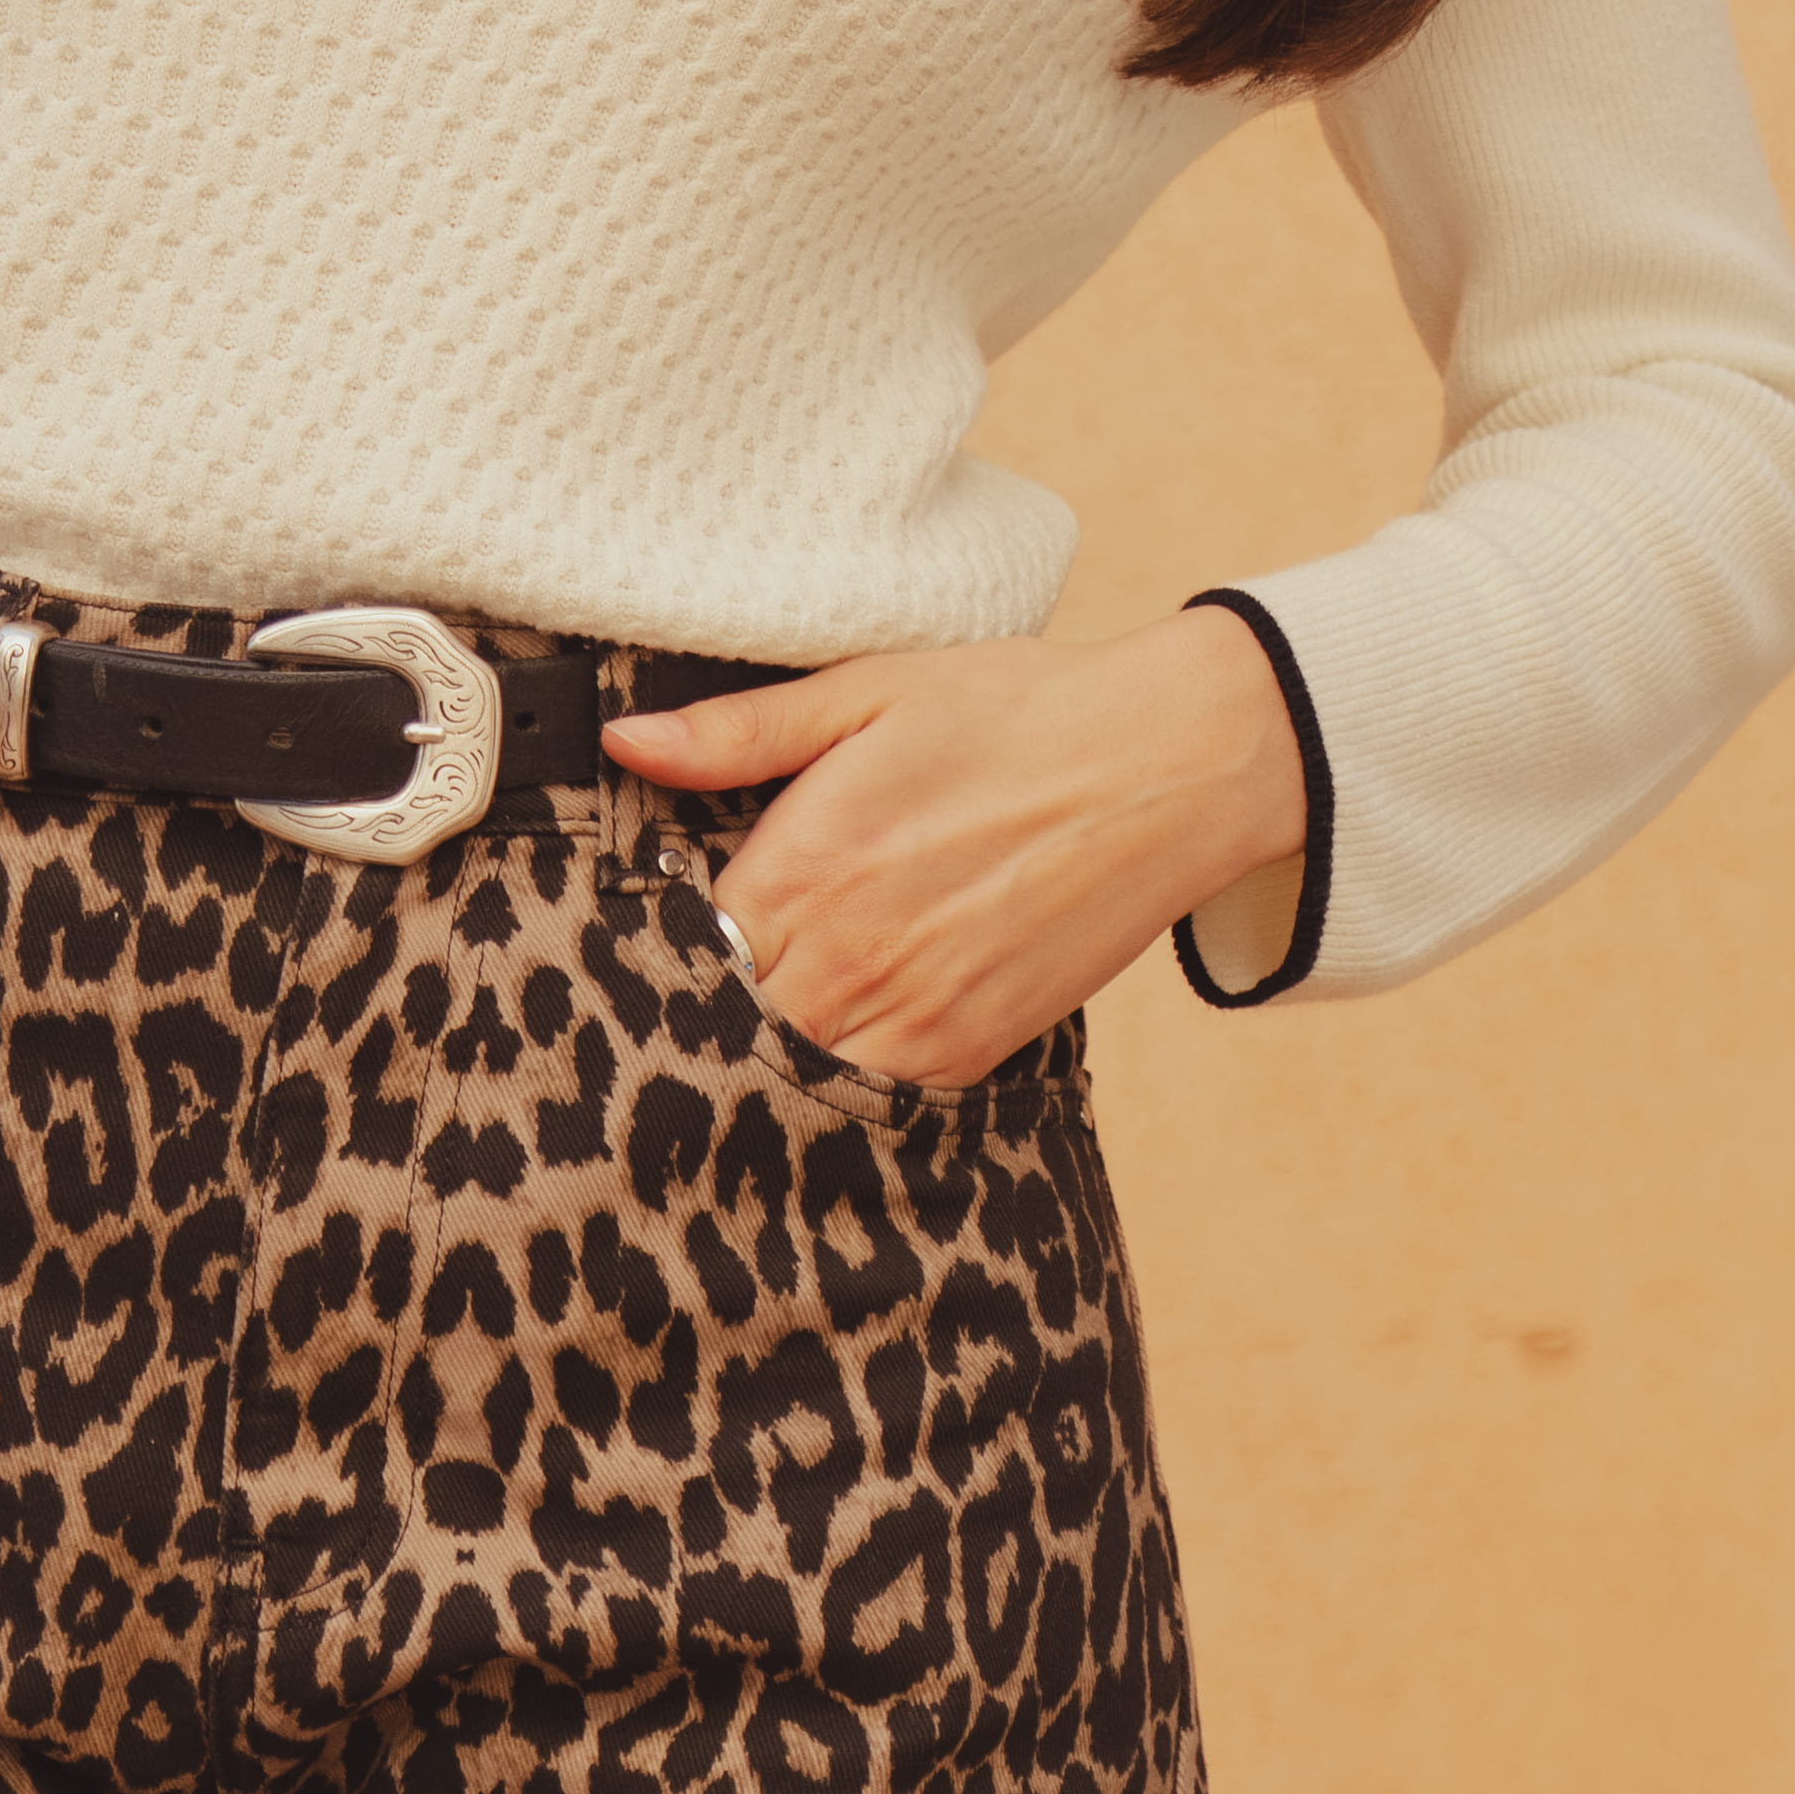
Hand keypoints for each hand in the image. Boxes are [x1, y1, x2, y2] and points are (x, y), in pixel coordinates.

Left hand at [605, 606, 1301, 1087]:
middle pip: (722, 1032)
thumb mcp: (867, 694)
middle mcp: (847, 962)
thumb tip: (624, 743)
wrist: (1170, 764)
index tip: (645, 942)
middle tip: (689, 996)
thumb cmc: (1018, 714)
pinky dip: (842, 1078)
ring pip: (790, 1080)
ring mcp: (913, 1019)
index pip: (676, 953)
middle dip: (699, 1017)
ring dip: (767, 1056)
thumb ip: (739, 733)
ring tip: (763, 1018)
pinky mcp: (971, 1052)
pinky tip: (841, 1035)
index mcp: (802, 871)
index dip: (652, 954)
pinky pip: (871, 1099)